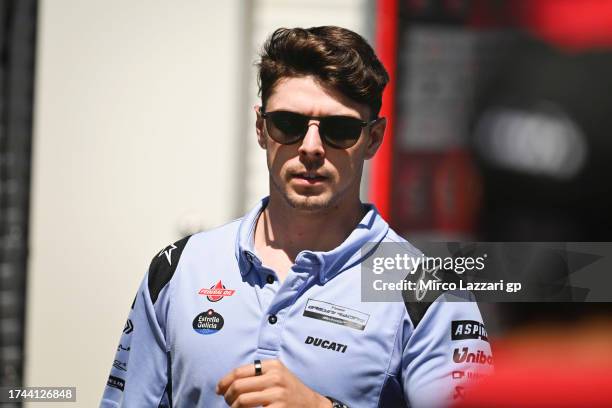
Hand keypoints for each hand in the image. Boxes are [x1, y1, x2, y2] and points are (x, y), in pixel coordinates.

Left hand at [216, 359, 331, 407]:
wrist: (311, 404)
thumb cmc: (289, 389)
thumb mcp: (276, 374)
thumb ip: (257, 373)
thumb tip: (228, 381)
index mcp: (272, 365)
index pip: (239, 371)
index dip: (224, 381)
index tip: (219, 389)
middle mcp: (275, 377)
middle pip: (238, 386)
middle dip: (227, 396)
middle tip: (227, 401)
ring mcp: (277, 394)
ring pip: (242, 401)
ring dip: (233, 407)